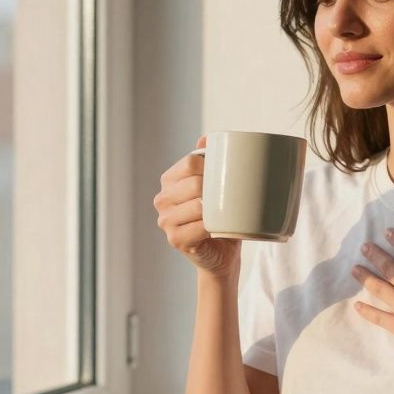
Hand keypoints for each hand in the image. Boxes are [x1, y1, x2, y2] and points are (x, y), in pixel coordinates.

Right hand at [153, 135, 240, 277]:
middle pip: (194, 183)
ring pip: (197, 206)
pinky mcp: (174, 239)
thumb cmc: (221, 217)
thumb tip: (205, 138)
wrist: (222, 254)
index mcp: (169, 180)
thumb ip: (210, 161)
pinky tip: (217, 229)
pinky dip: (212, 228)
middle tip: (232, 197)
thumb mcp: (218, 187)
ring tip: (225, 214)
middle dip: (217, 189)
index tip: (229, 175)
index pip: (190, 163)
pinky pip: (199, 227)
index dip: (213, 166)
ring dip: (216, 210)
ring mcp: (165, 220)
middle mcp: (162, 199)